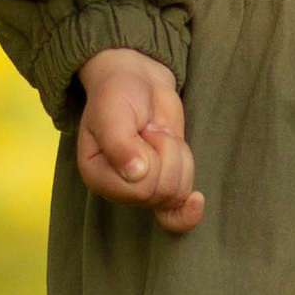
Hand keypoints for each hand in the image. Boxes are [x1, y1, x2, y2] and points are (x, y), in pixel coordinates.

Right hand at [75, 49, 203, 234]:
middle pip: (161, 192)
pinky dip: (189, 212)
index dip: (152, 157)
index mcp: (97, 175)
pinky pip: (177, 214)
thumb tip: (137, 174)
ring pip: (176, 192)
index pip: (140, 188)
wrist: (137, 81)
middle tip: (151, 130)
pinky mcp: (163, 183)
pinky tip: (197, 200)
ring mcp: (142, 188)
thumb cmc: (118, 94)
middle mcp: (118, 188)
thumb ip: (120, 143)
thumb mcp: (113, 112)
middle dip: (167, 153)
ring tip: (159, 136)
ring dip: (178, 156)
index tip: (141, 130)